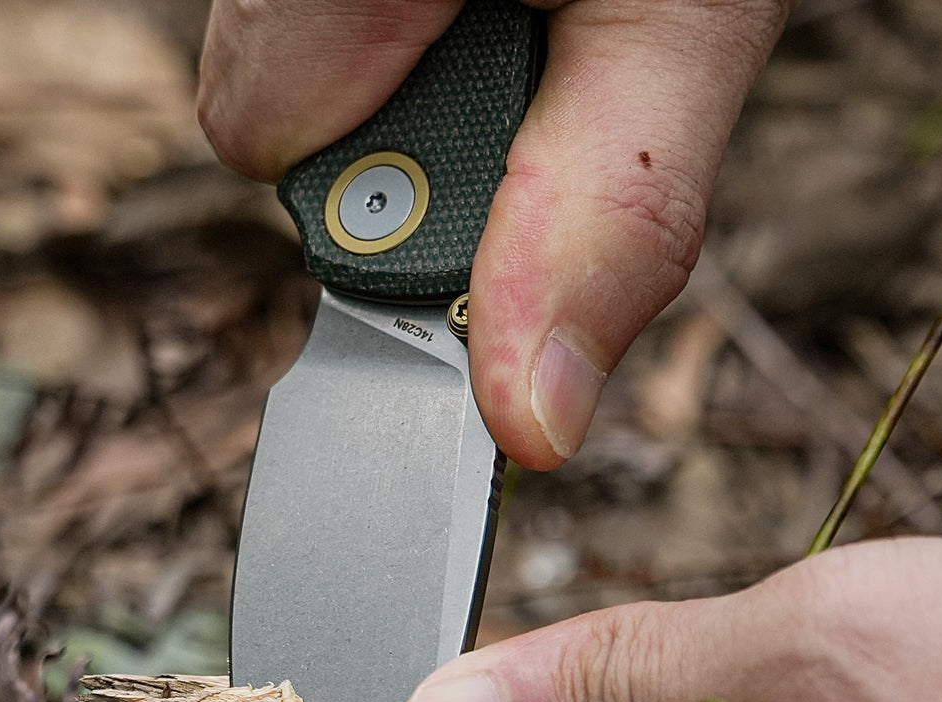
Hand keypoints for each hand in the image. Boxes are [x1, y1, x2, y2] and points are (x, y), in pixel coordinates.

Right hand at [197, 0, 791, 469]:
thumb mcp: (680, 25)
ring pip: (280, 57)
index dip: (386, 183)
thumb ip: (599, 218)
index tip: (479, 151)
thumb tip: (528, 421)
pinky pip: (304, 15)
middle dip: (395, 127)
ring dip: (393, 72)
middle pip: (264, 103)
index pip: (262, 132)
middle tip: (517, 48)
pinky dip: (388, 29)